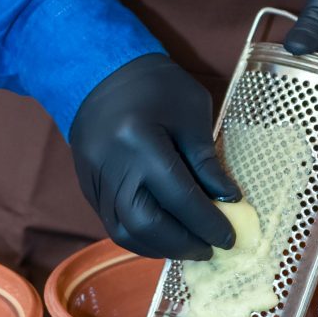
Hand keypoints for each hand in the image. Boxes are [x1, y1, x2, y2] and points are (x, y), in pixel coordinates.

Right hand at [69, 54, 239, 260]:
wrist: (100, 69)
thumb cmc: (154, 85)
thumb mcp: (191, 111)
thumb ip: (206, 160)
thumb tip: (227, 200)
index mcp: (140, 141)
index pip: (179, 198)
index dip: (207, 223)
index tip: (230, 237)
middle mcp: (112, 165)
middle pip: (145, 224)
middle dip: (182, 243)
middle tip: (210, 247)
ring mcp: (94, 178)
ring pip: (123, 231)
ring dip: (160, 246)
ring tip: (188, 245)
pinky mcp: (87, 184)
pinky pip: (111, 222)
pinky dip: (140, 235)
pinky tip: (164, 233)